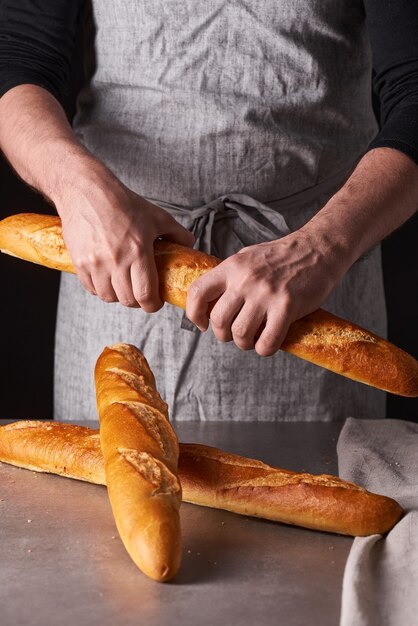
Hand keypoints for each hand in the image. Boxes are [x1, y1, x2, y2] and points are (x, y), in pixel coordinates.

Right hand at [59, 181, 193, 310]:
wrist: (86, 191)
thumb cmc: (123, 203)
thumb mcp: (157, 216)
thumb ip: (178, 233)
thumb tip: (189, 245)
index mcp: (138, 251)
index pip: (145, 295)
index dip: (153, 304)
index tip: (155, 301)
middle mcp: (115, 261)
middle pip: (128, 300)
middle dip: (138, 301)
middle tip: (141, 293)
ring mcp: (95, 263)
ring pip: (108, 297)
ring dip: (118, 295)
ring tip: (123, 285)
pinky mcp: (79, 262)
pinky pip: (91, 288)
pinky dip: (100, 288)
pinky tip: (107, 278)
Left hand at [186, 228, 346, 355]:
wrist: (319, 249)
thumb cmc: (284, 256)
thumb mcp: (249, 257)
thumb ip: (231, 277)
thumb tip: (212, 300)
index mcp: (232, 266)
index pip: (197, 292)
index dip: (194, 313)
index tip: (202, 324)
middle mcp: (245, 280)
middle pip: (218, 320)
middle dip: (224, 334)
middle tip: (236, 333)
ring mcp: (265, 294)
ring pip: (240, 334)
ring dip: (244, 343)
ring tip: (254, 338)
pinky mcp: (286, 307)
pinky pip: (266, 342)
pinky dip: (265, 349)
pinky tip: (270, 342)